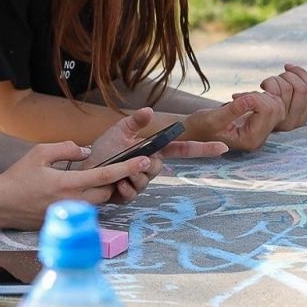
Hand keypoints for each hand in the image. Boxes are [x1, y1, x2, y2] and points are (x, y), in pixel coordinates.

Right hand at [0, 140, 148, 229]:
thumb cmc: (17, 178)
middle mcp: (73, 201)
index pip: (107, 175)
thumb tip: (86, 150)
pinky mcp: (64, 220)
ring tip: (98, 177)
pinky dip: (89, 198)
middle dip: (116, 180)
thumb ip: (65, 148)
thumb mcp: (39, 153)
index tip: (146, 160)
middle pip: (108, 191)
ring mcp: (69, 213)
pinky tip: (80, 189)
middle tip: (117, 166)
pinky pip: (86, 208)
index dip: (129, 167)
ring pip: (98, 201)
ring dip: (102, 189)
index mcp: (69, 183)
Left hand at [84, 109, 227, 203]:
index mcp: (152, 149)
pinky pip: (133, 193)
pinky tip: (115, 184)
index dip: (203, 149)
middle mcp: (149, 166)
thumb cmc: (102, 150)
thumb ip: (135, 121)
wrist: (84, 169)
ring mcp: (141, 182)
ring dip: (132, 175)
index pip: (182, 149)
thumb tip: (150, 110)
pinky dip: (123, 187)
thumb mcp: (119, 130)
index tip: (222, 147)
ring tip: (118, 172)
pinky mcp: (129, 195)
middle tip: (131, 161)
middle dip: (146, 164)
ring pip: (146, 180)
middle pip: (159, 167)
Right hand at [184, 90, 287, 151]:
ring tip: (240, 98)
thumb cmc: (200, 127)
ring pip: (277, 107)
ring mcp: (261, 133)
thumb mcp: (212, 118)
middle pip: (276, 109)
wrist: (194, 132)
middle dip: (259, 97)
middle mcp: (260, 139)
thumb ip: (233, 110)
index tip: (234, 97)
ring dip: (260, 96)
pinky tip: (245, 99)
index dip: (254, 98)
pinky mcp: (260, 125)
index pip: (267, 111)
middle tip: (238, 97)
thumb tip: (250, 100)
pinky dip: (261, 98)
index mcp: (250, 139)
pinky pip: (272, 107)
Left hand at [259, 64, 306, 130]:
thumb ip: (301, 87)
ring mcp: (282, 121)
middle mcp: (295, 122)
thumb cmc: (261, 108)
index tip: (287, 67)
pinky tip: (261, 86)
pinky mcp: (269, 117)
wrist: (239, 125)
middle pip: (302, 88)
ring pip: (288, 87)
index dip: (302, 73)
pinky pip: (275, 90)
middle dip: (289, 75)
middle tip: (276, 78)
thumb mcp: (283, 97)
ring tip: (266, 84)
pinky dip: (267, 83)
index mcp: (302, 116)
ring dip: (275, 79)